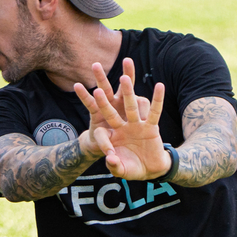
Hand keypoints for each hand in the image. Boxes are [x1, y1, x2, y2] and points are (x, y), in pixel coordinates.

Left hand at [75, 61, 167, 179]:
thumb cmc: (131, 168)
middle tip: (95, 65)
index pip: (96, 112)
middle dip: (103, 83)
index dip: (87, 99)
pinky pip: (154, 112)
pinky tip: (160, 86)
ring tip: (124, 76)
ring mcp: (136, 124)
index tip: (76, 85)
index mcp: (111, 131)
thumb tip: (110, 158)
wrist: (148, 171)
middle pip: (111, 100)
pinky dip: (158, 100)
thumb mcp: (119, 168)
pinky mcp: (151, 127)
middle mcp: (122, 123)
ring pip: (131, 103)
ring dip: (128, 90)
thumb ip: (113, 164)